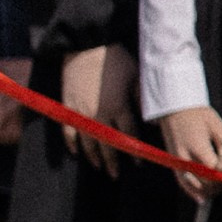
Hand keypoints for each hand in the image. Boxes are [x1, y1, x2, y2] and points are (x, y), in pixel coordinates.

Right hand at [59, 43, 134, 174]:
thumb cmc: (115, 59)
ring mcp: (82, 113)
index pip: (129, 136)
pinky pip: (68, 131)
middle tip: (116, 175)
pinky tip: (76, 152)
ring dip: (94, 157)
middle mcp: (101, 114)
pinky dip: (72, 144)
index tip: (138, 162)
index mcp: (119, 106)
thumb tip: (153, 119)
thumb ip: (141, 99)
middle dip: (113, 162)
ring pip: (88, 142)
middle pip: (108, 145)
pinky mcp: (69, 108)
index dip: (134, 151)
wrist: (86, 46)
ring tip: (100, 167)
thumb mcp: (135, 76)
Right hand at [160, 102, 221, 198]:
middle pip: (205, 180)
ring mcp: (177, 161)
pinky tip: (202, 199)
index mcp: (197, 146)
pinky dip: (192, 191)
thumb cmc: (198, 114)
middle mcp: (185, 156)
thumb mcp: (216, 126)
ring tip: (221, 190)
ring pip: (193, 185)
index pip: (215, 170)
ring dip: (208, 190)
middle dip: (220, 184)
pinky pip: (183, 182)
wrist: (175, 108)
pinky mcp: (174, 162)